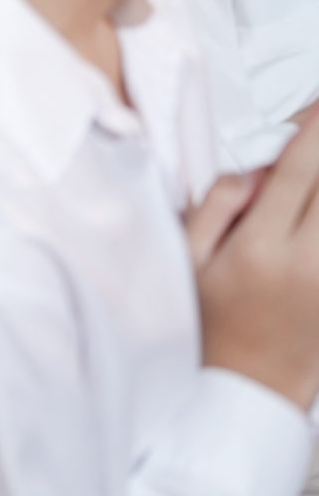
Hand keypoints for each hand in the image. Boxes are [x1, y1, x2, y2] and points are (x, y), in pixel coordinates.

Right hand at [193, 118, 318, 408]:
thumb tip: (253, 171)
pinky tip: (318, 207)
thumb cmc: (211, 324)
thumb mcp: (189, 259)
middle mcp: (306, 263)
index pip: (297, 171)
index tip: (318, 107)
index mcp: (258, 248)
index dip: (313, 129)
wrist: (247, 388)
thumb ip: (217, 206)